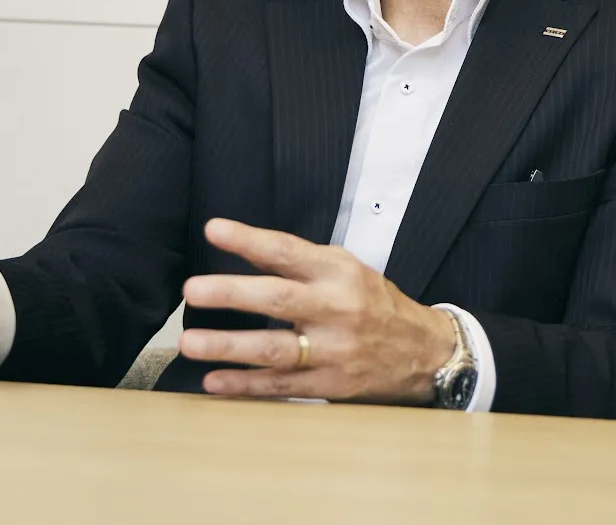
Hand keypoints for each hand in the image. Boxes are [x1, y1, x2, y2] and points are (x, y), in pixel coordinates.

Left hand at [178, 219, 456, 404]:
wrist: (425, 351)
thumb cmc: (375, 303)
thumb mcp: (349, 270)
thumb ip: (302, 263)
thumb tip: (246, 249)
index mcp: (339, 272)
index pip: (288, 252)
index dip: (250, 240)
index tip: (213, 230)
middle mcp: (337, 308)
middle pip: (278, 299)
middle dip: (232, 294)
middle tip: (193, 290)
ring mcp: (334, 350)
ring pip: (275, 348)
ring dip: (229, 346)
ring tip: (190, 342)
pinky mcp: (332, 385)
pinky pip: (282, 386)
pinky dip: (246, 385)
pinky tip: (215, 382)